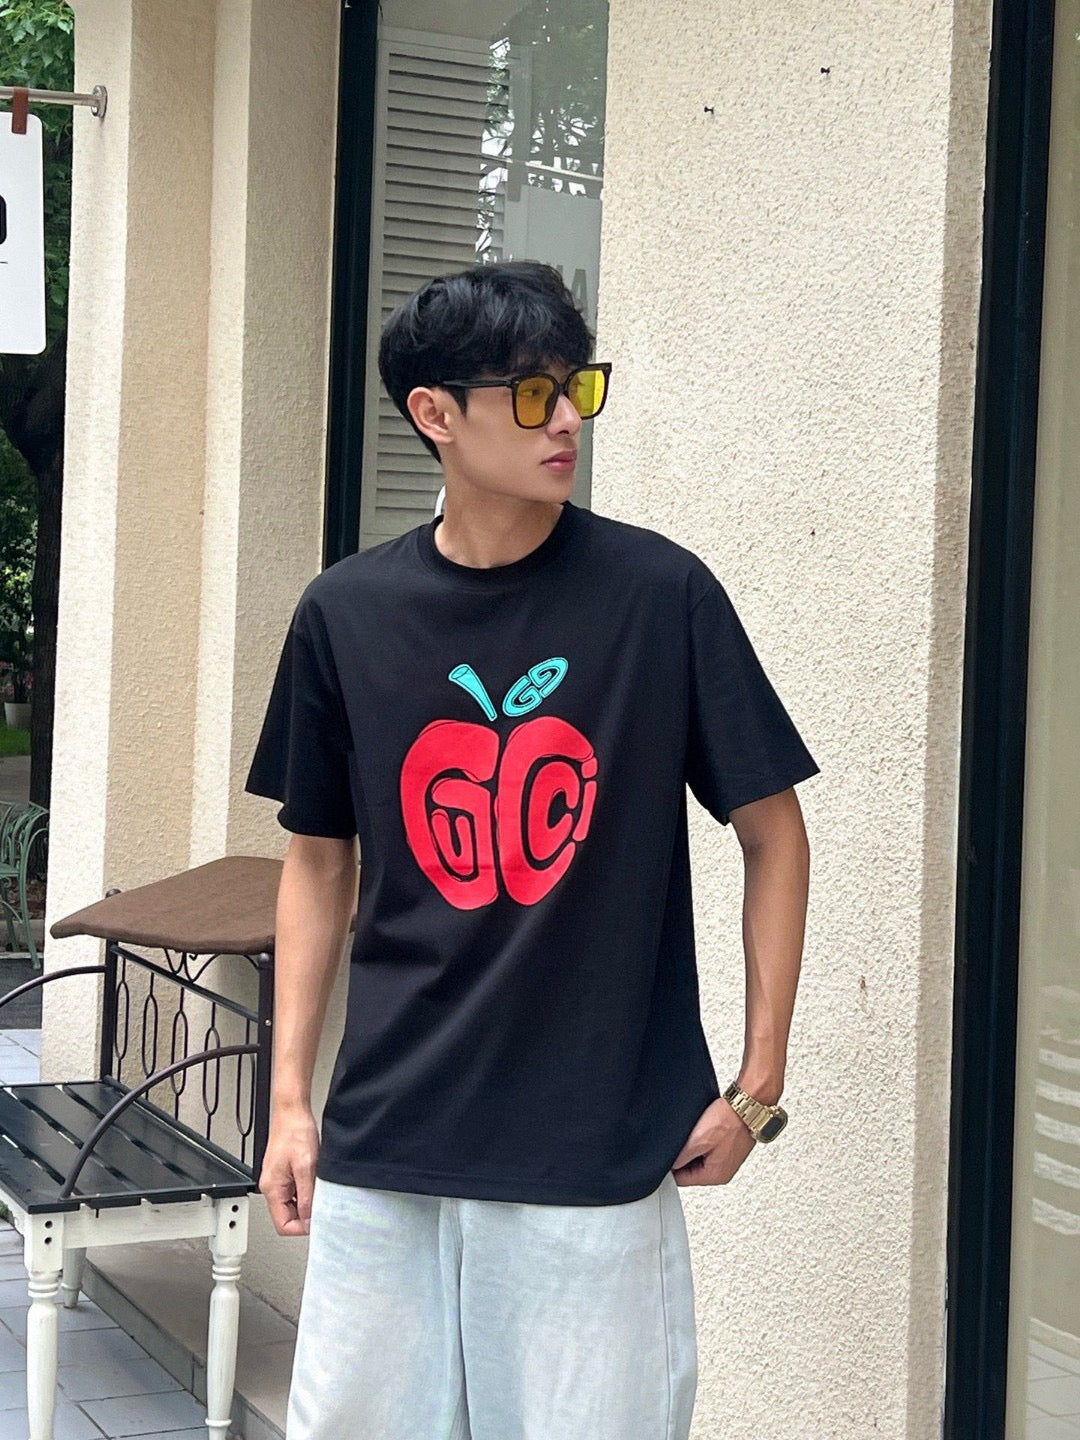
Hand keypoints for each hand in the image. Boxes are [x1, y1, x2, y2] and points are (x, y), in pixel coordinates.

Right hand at [259, 1104, 319, 1235]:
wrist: (292, 1112)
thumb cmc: (295, 1132)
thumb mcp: (306, 1167)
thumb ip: (307, 1196)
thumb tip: (310, 1219)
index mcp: (272, 1188)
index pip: (283, 1225)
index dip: (303, 1227)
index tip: (318, 1220)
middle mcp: (271, 1186)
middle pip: (288, 1216)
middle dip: (306, 1213)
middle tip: (322, 1201)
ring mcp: (277, 1180)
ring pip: (292, 1205)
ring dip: (307, 1201)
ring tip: (318, 1185)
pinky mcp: (284, 1173)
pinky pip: (295, 1192)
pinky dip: (306, 1190)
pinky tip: (314, 1179)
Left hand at [670, 1096, 756, 1186]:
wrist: (746, 1106)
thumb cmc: (728, 1120)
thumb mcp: (697, 1140)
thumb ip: (680, 1158)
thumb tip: (671, 1166)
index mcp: (715, 1176)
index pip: (682, 1180)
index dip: (671, 1167)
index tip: (670, 1152)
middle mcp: (723, 1173)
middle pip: (691, 1171)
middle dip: (684, 1156)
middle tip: (686, 1139)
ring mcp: (727, 1161)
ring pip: (699, 1159)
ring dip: (694, 1148)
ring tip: (698, 1133)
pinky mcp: (729, 1150)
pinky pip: (709, 1150)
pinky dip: (704, 1142)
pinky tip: (706, 1130)